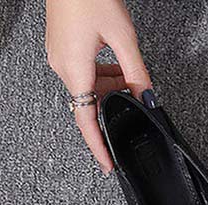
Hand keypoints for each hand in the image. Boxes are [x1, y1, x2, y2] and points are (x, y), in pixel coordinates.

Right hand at [45, 0, 151, 172]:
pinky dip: (102, 75)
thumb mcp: (123, 38)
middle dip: (115, 104)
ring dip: (110, 87)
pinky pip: (83, 72)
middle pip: (90, 103)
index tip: (108, 164)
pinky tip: (115, 64)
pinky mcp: (61, 47)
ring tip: (128, 74)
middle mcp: (62, 66)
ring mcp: (59, 56)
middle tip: (135, 96)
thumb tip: (148, 97)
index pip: (86, 120)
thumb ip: (137, 73)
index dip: (98, 146)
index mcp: (74, 69)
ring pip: (89, 87)